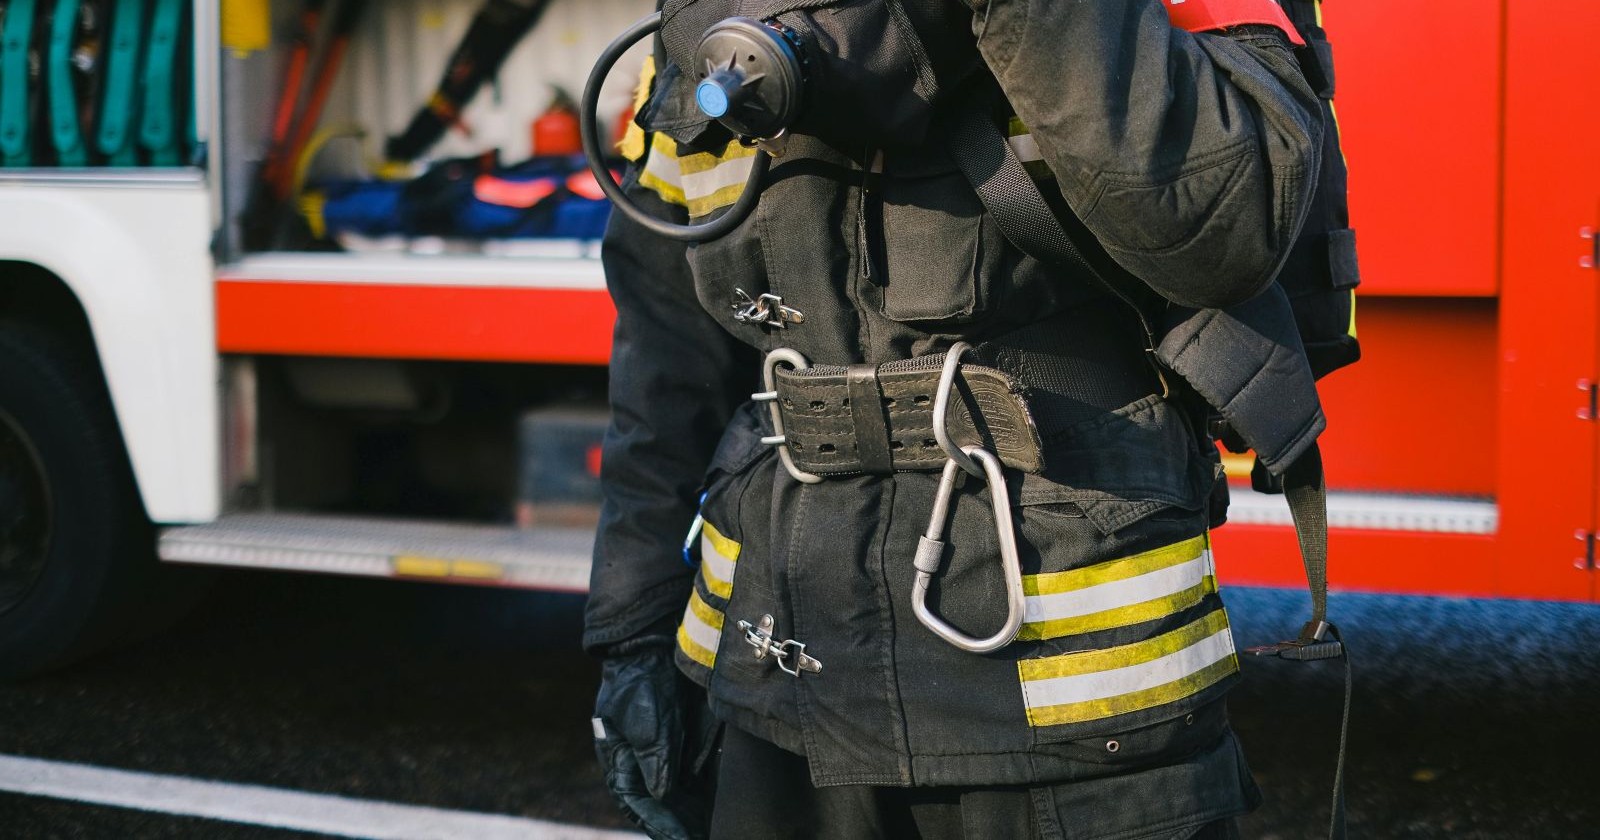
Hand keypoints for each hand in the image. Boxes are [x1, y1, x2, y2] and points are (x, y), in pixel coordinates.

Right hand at [593, 641, 715, 839]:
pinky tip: (716, 808)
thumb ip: (654, 757)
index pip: (638, 803)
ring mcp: (658, 753)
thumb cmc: (641, 681)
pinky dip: (700, 794)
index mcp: (620, 759)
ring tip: (710, 832)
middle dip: (676, 825)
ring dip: (690, 815)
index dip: (659, 825)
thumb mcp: (647, 719)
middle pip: (657, 805)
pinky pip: (689, 778)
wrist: (654, 646)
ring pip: (674, 796)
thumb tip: (660, 793)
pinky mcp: (678, 744)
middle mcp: (638, 761)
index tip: (679, 839)